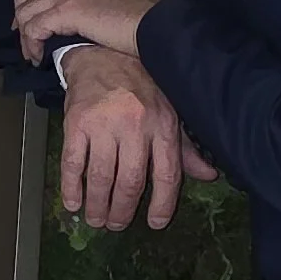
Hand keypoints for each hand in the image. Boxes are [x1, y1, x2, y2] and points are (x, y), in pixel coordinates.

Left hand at [14, 0, 161, 64]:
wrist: (155, 24)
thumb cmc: (144, 23)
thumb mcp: (114, 11)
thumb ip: (96, 14)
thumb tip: (86, 32)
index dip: (32, 12)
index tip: (33, 34)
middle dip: (21, 23)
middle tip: (28, 46)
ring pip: (25, 12)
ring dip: (25, 37)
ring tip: (34, 57)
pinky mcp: (66, 10)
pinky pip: (33, 27)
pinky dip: (32, 44)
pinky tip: (40, 58)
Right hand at [56, 44, 205, 228]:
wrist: (101, 54)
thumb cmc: (140, 86)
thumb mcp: (170, 112)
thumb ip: (186, 147)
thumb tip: (209, 175)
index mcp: (163, 125)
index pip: (167, 174)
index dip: (162, 204)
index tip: (155, 224)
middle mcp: (135, 126)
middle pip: (131, 181)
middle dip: (123, 210)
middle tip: (116, 225)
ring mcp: (104, 124)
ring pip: (101, 177)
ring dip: (97, 205)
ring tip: (96, 220)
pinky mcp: (76, 123)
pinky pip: (72, 163)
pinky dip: (71, 188)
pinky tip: (72, 203)